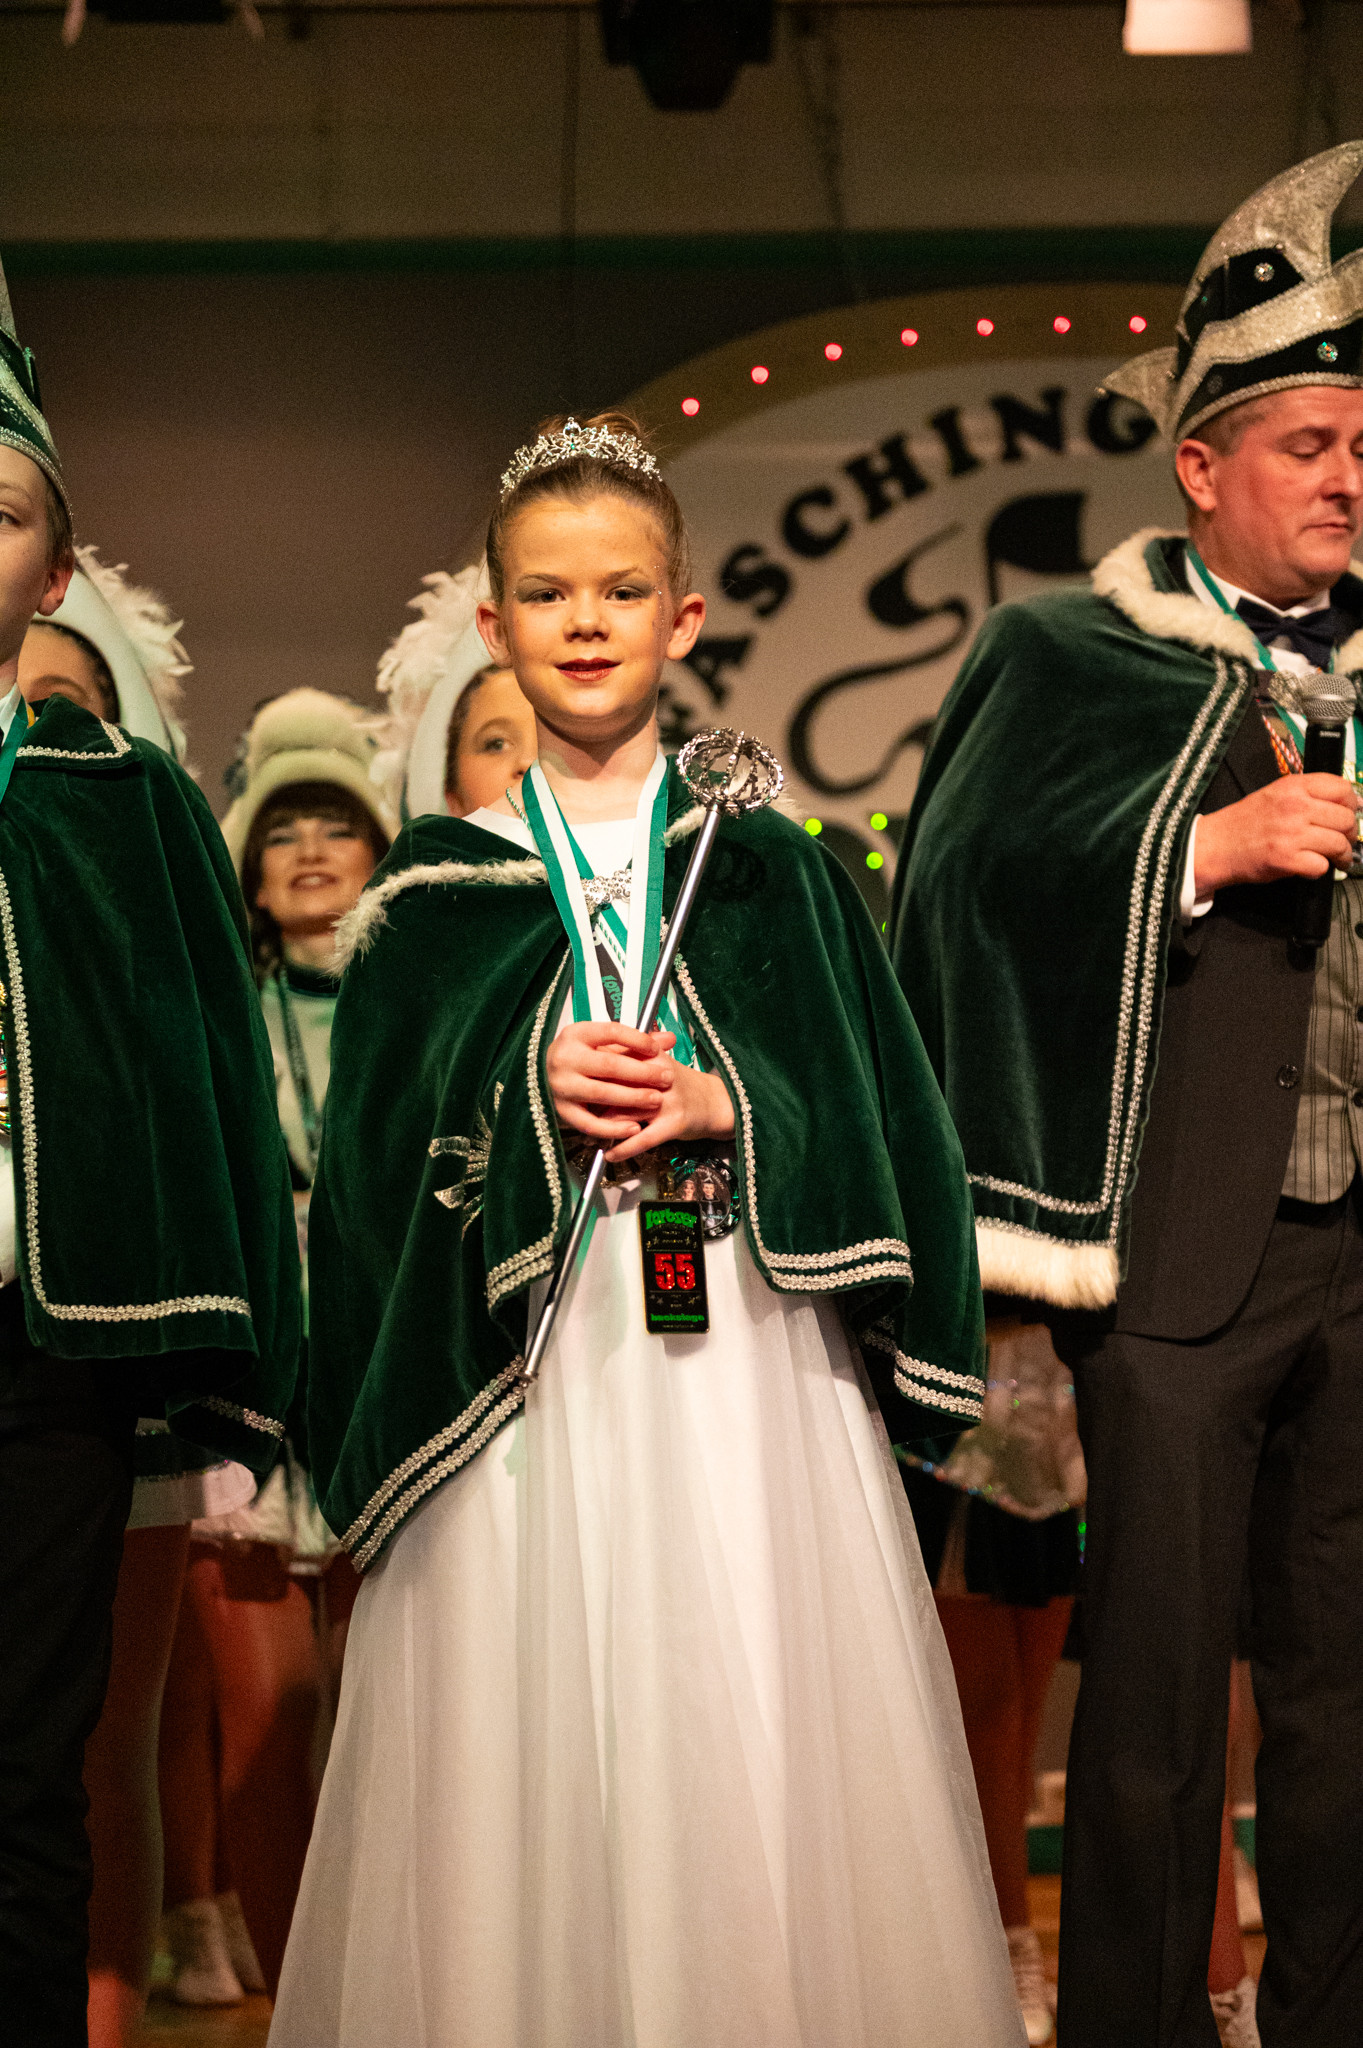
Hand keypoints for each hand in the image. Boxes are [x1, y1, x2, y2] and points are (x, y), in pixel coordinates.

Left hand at [546, 1020, 733, 1162]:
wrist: (716, 1102)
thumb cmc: (679, 1086)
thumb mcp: (656, 1066)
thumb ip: (627, 1063)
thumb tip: (589, 1068)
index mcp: (652, 1057)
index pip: (615, 1061)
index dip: (593, 1074)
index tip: (575, 1082)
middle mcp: (659, 1076)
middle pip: (617, 1087)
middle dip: (594, 1101)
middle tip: (576, 1110)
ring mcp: (667, 1100)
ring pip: (627, 1113)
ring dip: (605, 1127)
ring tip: (589, 1135)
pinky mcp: (674, 1123)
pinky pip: (643, 1138)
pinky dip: (624, 1148)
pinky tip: (610, 1155)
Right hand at [1193, 773, 1357, 894]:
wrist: (1216, 846)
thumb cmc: (1245, 822)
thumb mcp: (1275, 794)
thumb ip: (1307, 795)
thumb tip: (1345, 805)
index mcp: (1293, 787)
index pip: (1342, 788)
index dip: (1352, 803)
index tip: (1350, 812)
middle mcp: (1295, 807)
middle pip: (1345, 819)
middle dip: (1349, 833)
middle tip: (1343, 841)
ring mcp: (1292, 834)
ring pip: (1338, 844)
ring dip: (1341, 855)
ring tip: (1336, 858)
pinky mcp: (1287, 859)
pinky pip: (1321, 866)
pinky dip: (1319, 870)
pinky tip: (1310, 866)